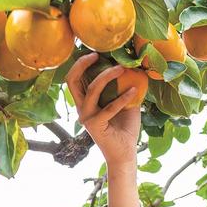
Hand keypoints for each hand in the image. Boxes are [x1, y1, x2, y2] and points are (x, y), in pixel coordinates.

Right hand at [64, 53, 141, 173]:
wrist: (125, 154)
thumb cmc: (125, 129)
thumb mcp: (126, 103)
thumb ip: (125, 87)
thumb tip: (135, 68)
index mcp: (85, 102)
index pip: (75, 79)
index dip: (80, 64)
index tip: (95, 53)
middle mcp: (82, 108)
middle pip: (72, 81)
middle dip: (82, 64)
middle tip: (96, 54)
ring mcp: (87, 117)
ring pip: (91, 90)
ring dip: (106, 76)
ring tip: (121, 68)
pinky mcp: (95, 126)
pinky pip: (109, 107)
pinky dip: (123, 98)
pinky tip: (134, 91)